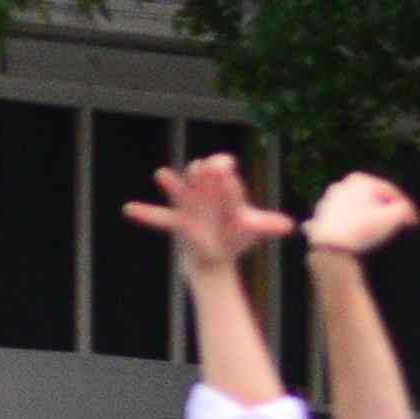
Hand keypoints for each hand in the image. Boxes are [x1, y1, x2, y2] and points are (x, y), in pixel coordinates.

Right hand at [125, 152, 293, 271]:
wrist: (217, 252)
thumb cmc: (235, 235)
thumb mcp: (251, 229)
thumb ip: (267, 225)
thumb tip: (291, 226)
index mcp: (227, 191)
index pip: (227, 179)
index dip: (226, 173)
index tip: (227, 167)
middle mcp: (207, 193)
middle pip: (202, 178)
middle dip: (201, 173)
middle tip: (201, 166)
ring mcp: (191, 206)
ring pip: (181, 191)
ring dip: (172, 184)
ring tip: (162, 175)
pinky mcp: (178, 221)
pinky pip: (160, 217)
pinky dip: (145, 214)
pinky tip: (129, 209)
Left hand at [301, 172, 419, 259]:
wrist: (330, 246)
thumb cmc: (362, 229)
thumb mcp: (393, 218)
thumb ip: (405, 210)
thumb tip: (408, 214)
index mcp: (361, 180)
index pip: (391, 192)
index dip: (406, 208)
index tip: (413, 222)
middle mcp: (342, 185)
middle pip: (373, 200)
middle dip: (385, 212)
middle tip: (396, 228)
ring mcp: (328, 201)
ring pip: (357, 210)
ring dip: (368, 219)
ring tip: (375, 235)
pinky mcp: (320, 217)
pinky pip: (343, 221)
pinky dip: (351, 227)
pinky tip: (356, 237)